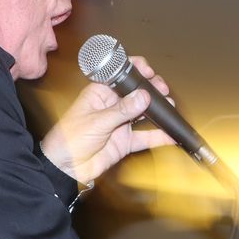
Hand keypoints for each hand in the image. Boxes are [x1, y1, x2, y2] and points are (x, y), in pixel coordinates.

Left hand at [39, 56, 176, 184]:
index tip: (149, 72)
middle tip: (163, 91)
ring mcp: (120, 123)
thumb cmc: (70, 139)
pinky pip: (145, 137)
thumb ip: (122, 110)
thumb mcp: (97, 122)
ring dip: (158, 110)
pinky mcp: (125, 141)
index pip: (120, 76)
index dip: (136, 70)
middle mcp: (112, 106)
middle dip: (152, 90)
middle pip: (136, 93)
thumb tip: (143, 96)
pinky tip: (171, 134)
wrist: (67, 168)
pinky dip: (159, 136)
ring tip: (170, 107)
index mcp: (100, 93)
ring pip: (143, 113)